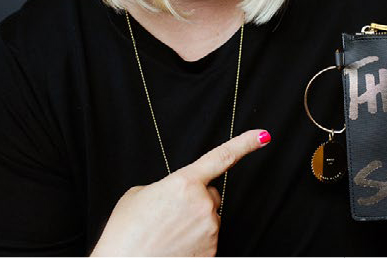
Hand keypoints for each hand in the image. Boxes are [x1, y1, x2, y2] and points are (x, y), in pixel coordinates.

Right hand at [90, 129, 270, 255]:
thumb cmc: (125, 234)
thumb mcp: (138, 196)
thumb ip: (165, 187)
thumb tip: (175, 194)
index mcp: (184, 183)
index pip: (222, 157)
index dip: (245, 143)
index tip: (262, 136)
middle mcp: (203, 205)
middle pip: (211, 195)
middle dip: (195, 201)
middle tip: (170, 216)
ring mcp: (210, 230)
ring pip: (209, 219)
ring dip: (193, 223)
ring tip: (166, 234)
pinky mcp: (212, 251)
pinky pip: (207, 239)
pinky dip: (194, 242)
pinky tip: (174, 246)